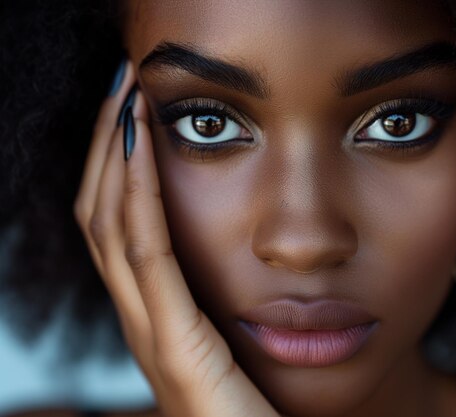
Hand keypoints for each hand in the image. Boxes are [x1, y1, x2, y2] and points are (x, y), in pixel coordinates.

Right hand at [74, 62, 278, 416]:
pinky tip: (144, 145)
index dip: (118, 166)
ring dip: (115, 154)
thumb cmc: (267, 407)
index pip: (118, 229)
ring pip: (109, 227)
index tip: (136, 109)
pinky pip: (146, 256)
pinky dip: (138, 194)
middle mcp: (142, 322)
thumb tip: (246, 254)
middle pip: (101, 217)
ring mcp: (151, 337)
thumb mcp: (241, 339)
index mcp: (159, 318)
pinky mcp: (176, 349)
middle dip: (108, 146)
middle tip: (121, 86)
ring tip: (126, 96)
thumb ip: (228, 303)